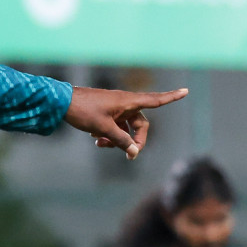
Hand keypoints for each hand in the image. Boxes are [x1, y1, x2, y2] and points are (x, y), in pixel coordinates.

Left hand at [64, 86, 187, 159]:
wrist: (60, 102)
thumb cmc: (83, 110)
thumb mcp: (103, 127)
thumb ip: (120, 140)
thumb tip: (134, 152)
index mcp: (128, 101)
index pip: (155, 100)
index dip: (171, 97)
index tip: (186, 91)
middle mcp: (124, 103)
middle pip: (139, 124)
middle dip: (134, 139)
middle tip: (128, 155)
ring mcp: (114, 107)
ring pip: (125, 127)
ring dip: (118, 139)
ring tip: (101, 144)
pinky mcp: (105, 112)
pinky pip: (114, 125)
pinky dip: (109, 133)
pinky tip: (96, 139)